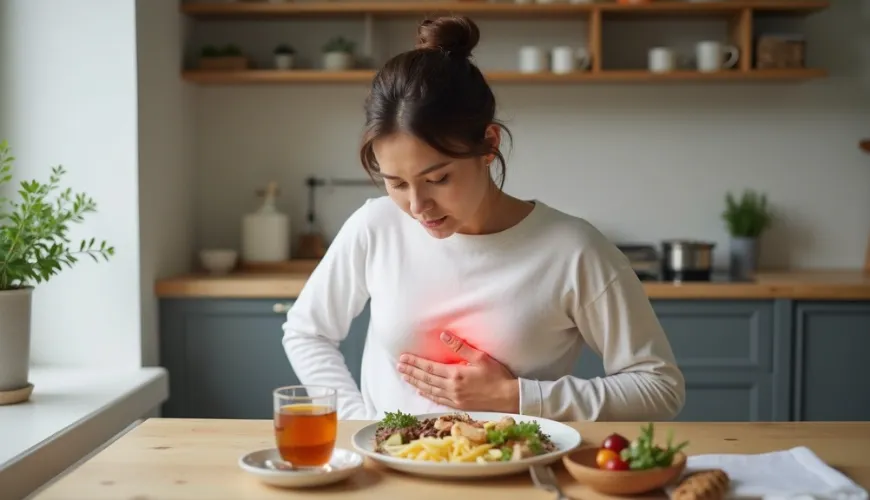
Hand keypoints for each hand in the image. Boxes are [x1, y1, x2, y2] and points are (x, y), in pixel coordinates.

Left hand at [397, 332, 518, 412]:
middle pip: (426, 379)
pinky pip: (438, 400)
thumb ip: (460, 346)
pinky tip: (421, 391)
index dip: (415, 363)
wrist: (508, 398)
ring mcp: (454, 398)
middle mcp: (451, 388)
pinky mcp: (458, 406)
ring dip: (416, 383)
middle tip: (399, 367)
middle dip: (411, 372)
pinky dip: (427, 394)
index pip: (429, 367)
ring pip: (429, 390)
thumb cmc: (497, 376)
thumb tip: (443, 335)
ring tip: (405, 377)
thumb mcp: (480, 357)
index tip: (403, 358)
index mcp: (455, 374)